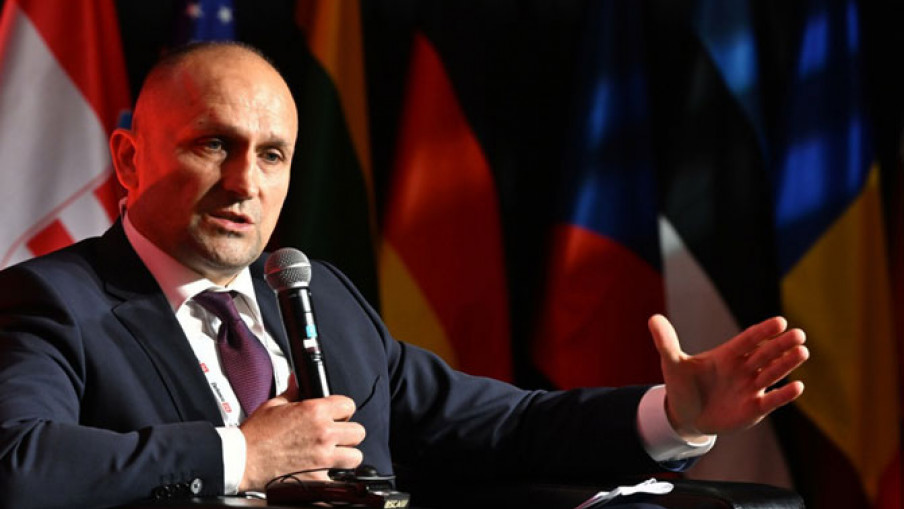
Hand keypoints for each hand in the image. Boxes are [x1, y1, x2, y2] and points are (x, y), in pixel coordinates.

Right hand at [238, 379, 365, 491]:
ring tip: (333, 455)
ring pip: (355, 457)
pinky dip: (330, 478)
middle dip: (348, 433)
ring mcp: (323, 458)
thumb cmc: (255, 435)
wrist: (241, 460)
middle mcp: (323, 434)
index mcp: (315, 412)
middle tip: (336, 436)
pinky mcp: (317, 479)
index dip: (343, 410)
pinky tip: (320, 472)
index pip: (349, 405)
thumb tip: (296, 381)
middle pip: (358, 432)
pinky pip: (336, 480)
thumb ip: (292, 392)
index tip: (337, 416)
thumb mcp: (273, 405)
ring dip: (346, 456)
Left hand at [648, 314, 808, 438]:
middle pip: (765, 354)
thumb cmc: (683, 386)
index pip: (748, 340)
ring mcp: (750, 388)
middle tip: (799, 334)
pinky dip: (784, 394)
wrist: (685, 416)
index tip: (779, 321)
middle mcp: (743, 369)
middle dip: (781, 345)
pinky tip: (798, 386)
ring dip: (787, 364)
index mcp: (727, 355)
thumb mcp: (672, 364)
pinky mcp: (753, 409)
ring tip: (803, 352)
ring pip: (772, 374)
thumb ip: (666, 342)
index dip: (763, 332)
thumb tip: (653, 318)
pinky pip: (771, 400)